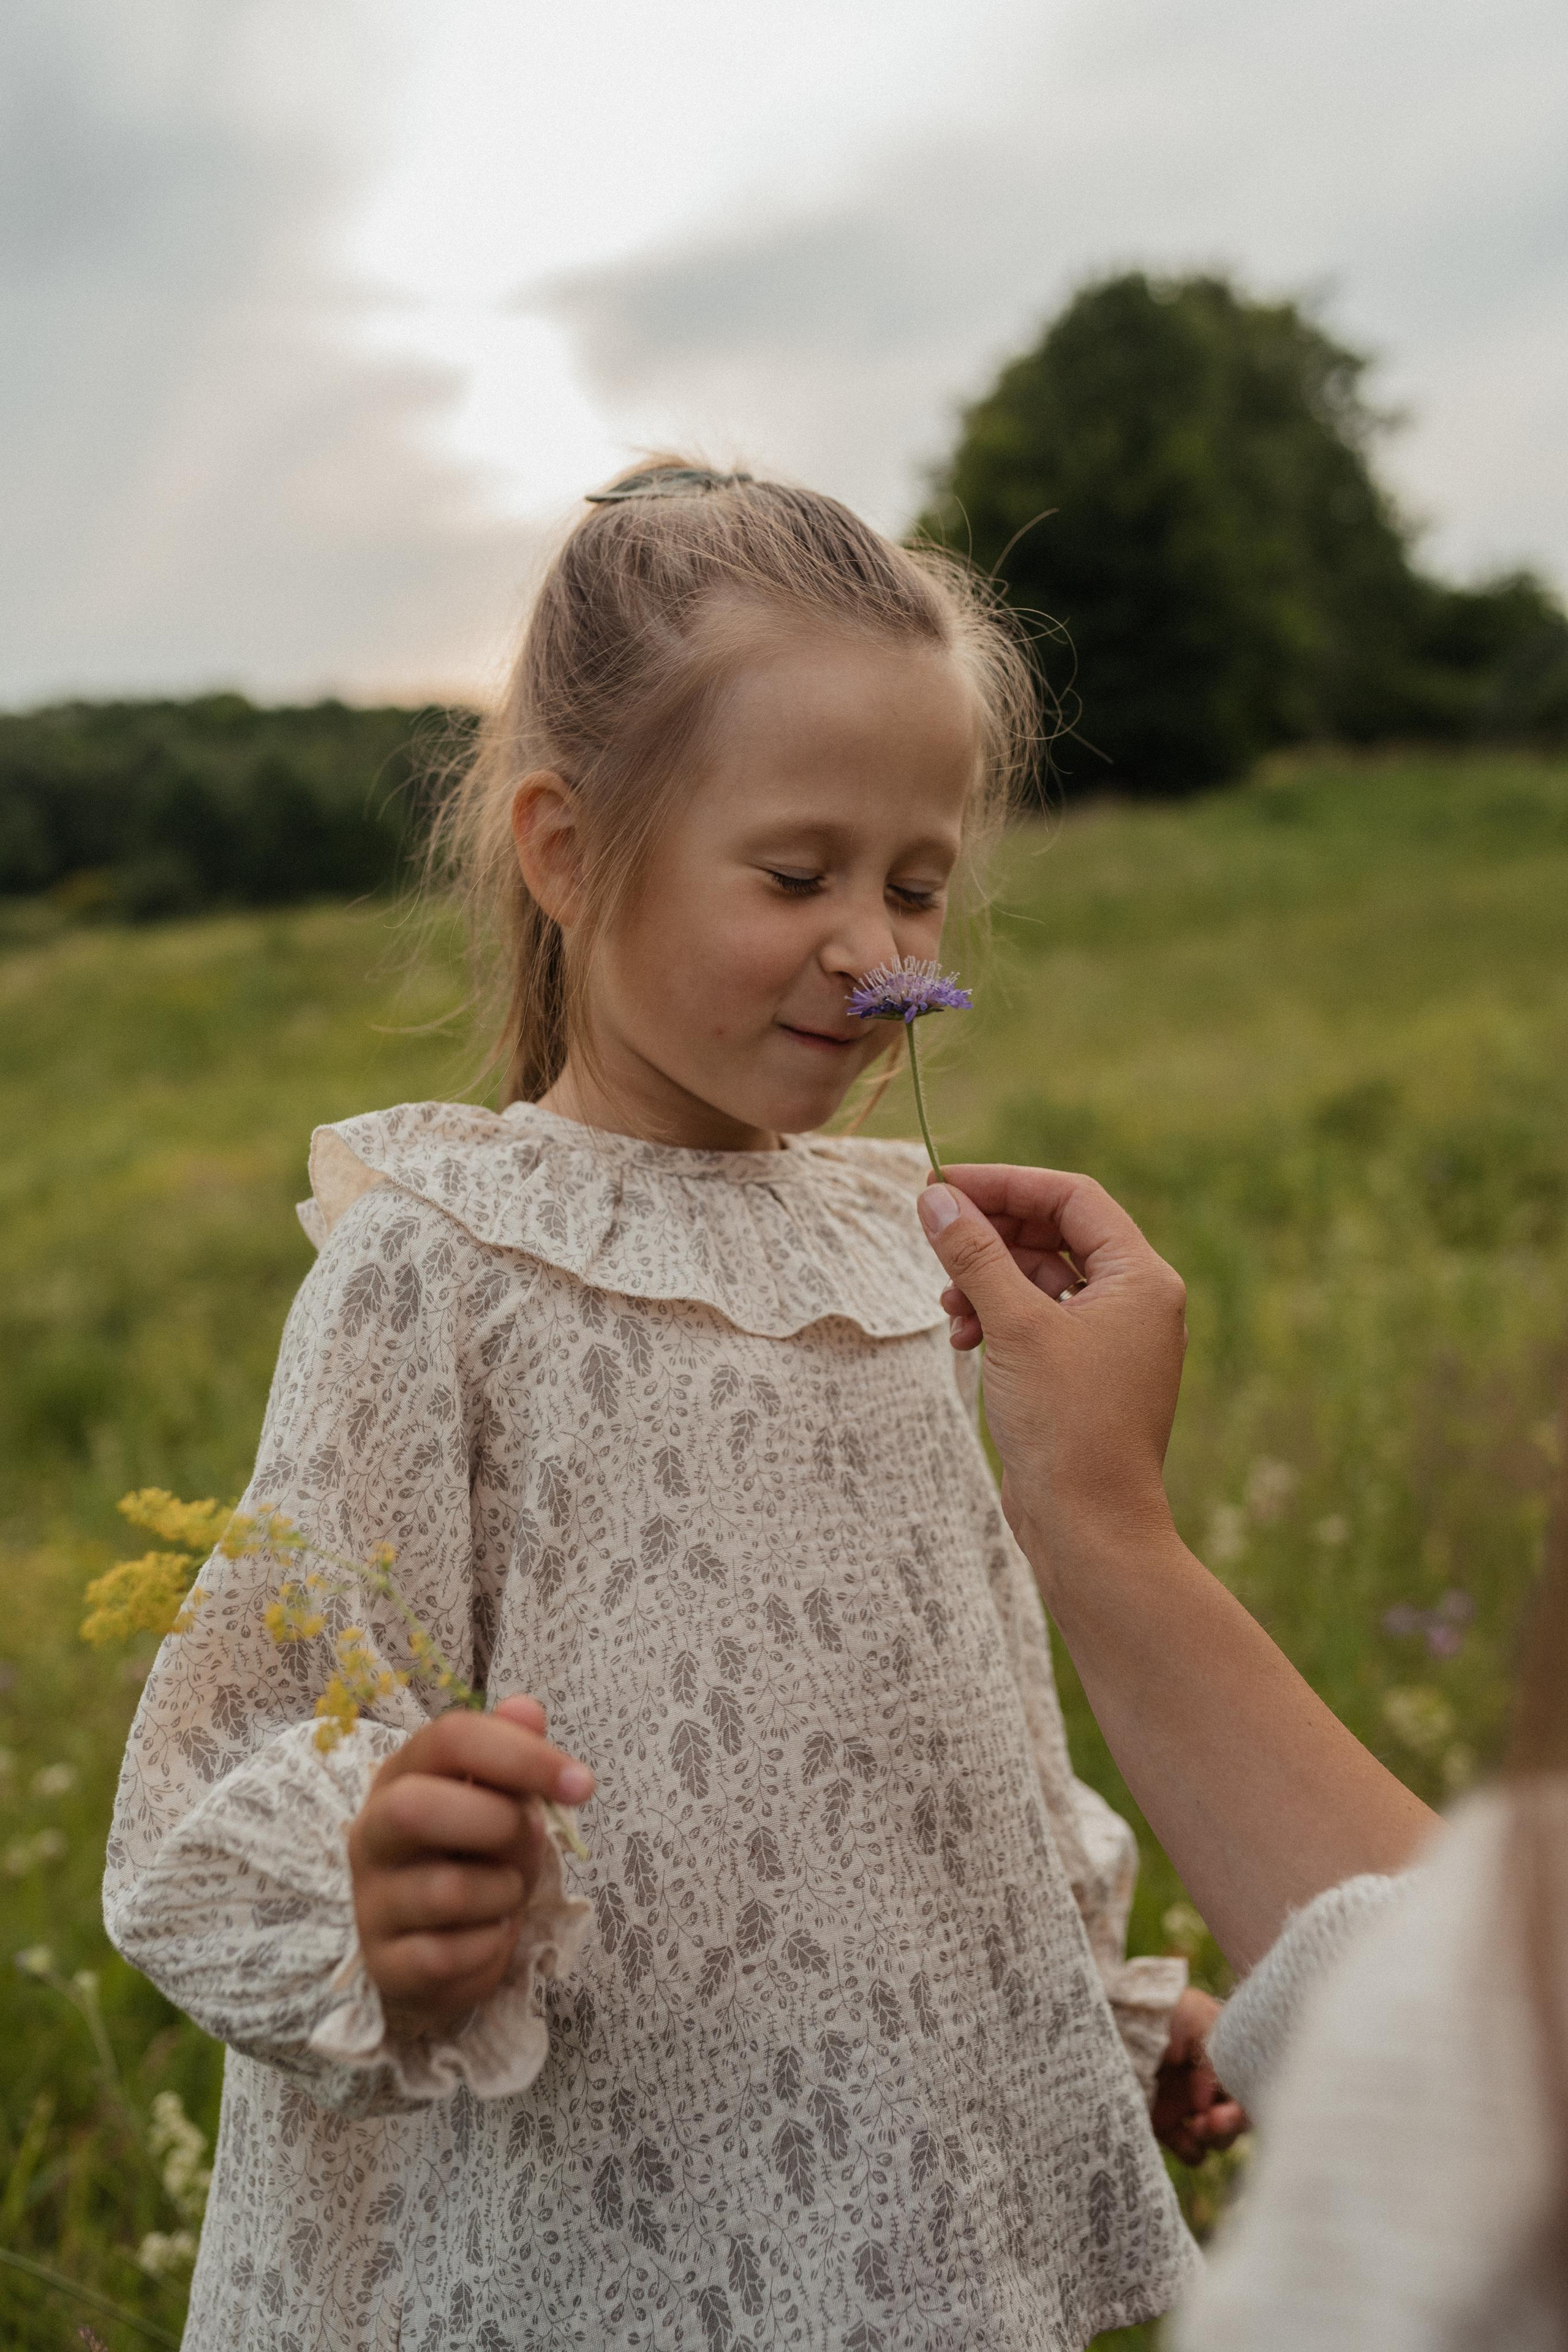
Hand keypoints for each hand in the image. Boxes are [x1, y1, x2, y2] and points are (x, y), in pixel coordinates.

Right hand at [347, 1695, 593, 2041]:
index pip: (450, 1739)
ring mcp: (371, 1900)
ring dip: (504, 1892)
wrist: (437, 1946)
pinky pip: (447, 1955)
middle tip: (534, 1840)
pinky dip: (489, 1946)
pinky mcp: (385, 1962)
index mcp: (402, 1774)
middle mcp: (372, 1831)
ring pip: (445, 1891)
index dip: (521, 1755)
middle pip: (415, 1809)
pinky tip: (489, 1934)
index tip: (581, 1784)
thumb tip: (527, 1709)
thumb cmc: (475, 1853)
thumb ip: (513, 1752)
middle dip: (500, 1826)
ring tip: (507, 1891)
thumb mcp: (498, 1797)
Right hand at [916, 1166, 1187, 1589]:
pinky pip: (1039, 1321)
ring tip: (947, 1306)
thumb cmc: (1066, 1425)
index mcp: (1142, 1279)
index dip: (1007, 1184)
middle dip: (992, 1236)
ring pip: (1042, 1279)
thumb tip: (937, 1198)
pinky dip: (999, 1319)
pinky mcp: (1085, 1373)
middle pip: (1056, 1234)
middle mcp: (1137, 1302)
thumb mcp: (1013, 1326)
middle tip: (934, 1237)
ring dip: (988, 1281)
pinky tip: (964, 1339)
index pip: (1073, 1198)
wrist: (1089, 1527)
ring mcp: (1113, 1339)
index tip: (944, 1185)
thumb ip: (975, 1255)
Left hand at [1151, 1987, 1248, 2164]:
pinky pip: (1193, 2152)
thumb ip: (1217, 2056)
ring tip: (1197, 2128)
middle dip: (1232, 2124)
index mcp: (1223, 2055)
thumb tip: (1207, 2101)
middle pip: (1240, 2118)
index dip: (1246, 2101)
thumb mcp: (1196, 2017)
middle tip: (1211, 2122)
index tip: (1227, 2105)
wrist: (1113, 2019)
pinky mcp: (1165, 2125)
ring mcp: (1187, 2105)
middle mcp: (1209, 2082)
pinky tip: (1182, 2136)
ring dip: (1216, 2138)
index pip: (1251, 2087)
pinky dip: (1192, 2150)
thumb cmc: (1157, 2011)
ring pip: (1220, 2138)